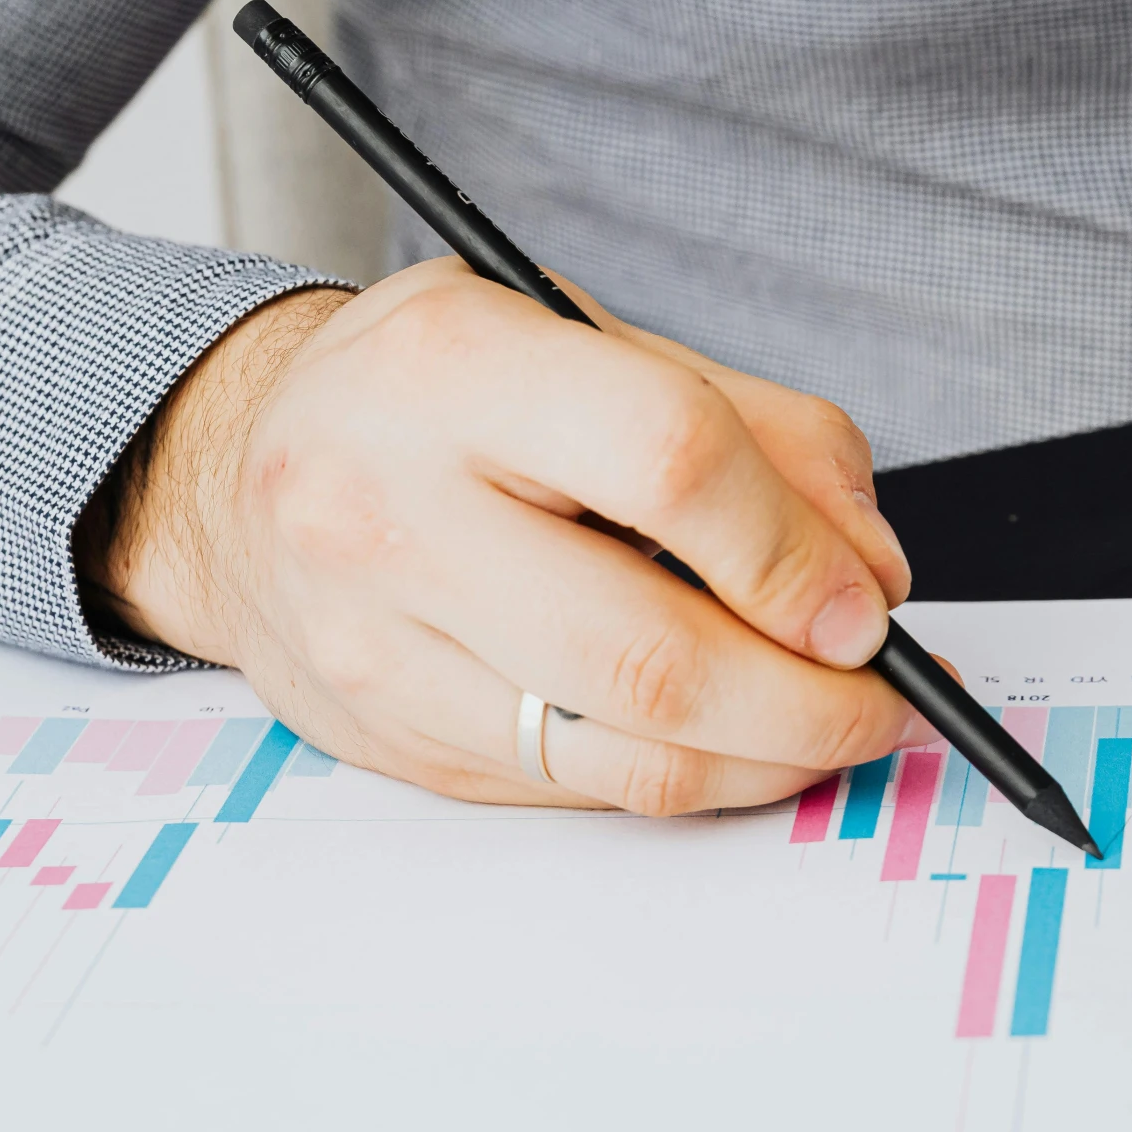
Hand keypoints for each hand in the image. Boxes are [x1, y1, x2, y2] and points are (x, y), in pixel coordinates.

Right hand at [79, 257, 932, 814]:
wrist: (242, 466)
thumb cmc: (447, 393)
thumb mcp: (598, 339)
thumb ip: (762, 434)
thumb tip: (871, 573)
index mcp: (453, 367)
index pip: (671, 463)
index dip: (796, 552)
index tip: (870, 603)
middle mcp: (388, 508)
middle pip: (655, 655)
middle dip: (814, 700)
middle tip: (889, 693)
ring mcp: (378, 645)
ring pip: (630, 757)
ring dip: (778, 759)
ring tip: (843, 724)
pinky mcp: (396, 740)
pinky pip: (589, 792)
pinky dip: (701, 780)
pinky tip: (749, 742)